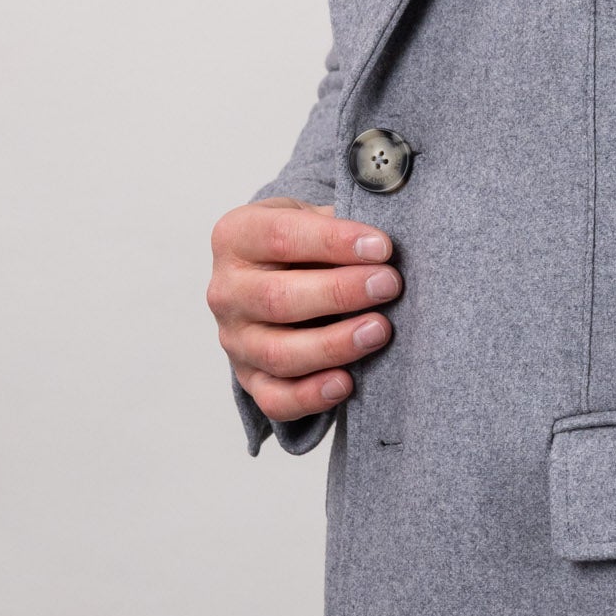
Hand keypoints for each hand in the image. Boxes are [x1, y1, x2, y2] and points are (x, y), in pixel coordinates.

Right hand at [207, 198, 402, 423]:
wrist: (272, 276)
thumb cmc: (299, 244)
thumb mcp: (310, 216)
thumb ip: (339, 222)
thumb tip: (383, 243)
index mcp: (236, 237)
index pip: (280, 237)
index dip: (333, 242)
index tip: (382, 247)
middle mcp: (226, 291)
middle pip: (277, 298)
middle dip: (340, 293)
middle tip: (389, 285)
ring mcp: (235, 340)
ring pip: (278, 353)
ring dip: (334, 344)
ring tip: (380, 330)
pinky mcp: (250, 379)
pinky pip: (275, 399)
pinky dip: (311, 396)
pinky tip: (347, 382)